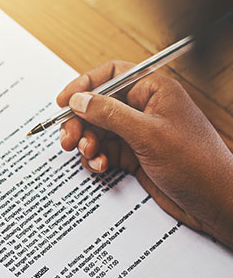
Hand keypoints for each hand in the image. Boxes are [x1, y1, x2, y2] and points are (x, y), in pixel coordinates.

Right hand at [56, 61, 232, 249]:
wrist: (214, 202)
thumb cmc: (195, 164)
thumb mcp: (148, 135)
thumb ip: (110, 114)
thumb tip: (79, 100)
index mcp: (154, 90)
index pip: (111, 75)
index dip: (84, 86)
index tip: (63, 102)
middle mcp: (144, 108)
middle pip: (98, 105)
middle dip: (81, 122)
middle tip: (68, 139)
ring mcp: (138, 132)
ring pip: (98, 130)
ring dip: (88, 142)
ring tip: (90, 155)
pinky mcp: (134, 154)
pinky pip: (105, 150)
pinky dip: (97, 158)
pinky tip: (101, 166)